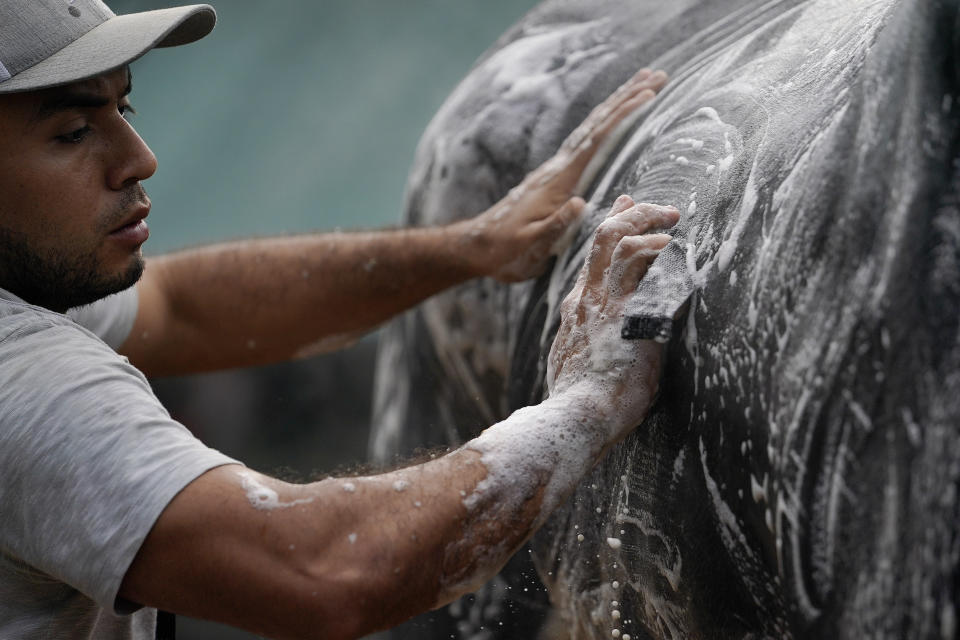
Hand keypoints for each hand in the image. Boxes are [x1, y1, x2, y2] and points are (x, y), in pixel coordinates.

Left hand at [459, 69, 669, 282]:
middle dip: (627, 98)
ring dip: (618, 106)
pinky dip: (605, 127)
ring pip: (593, 131)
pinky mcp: (557, 178)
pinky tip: (612, 122)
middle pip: (597, 125)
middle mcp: (560, 168)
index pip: (595, 142)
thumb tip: (580, 203)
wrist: (480, 246)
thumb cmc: (505, 248)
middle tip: (658, 75)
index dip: (622, 118)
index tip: (648, 96)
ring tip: (643, 86)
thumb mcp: (530, 244)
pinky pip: (587, 145)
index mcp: (559, 181)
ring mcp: (558, 171)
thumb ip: (554, 225)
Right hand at [546, 195, 678, 441]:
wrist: (577, 420)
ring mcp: (603, 303)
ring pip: (618, 240)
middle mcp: (586, 299)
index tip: (626, 206)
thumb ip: (594, 347)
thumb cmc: (583, 406)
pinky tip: (678, 251)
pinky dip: (660, 251)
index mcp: (577, 312)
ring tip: (672, 219)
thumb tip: (612, 351)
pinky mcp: (625, 312)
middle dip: (632, 214)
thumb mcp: (581, 367)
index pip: (594, 259)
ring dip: (647, 223)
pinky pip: (641, 265)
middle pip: (603, 238)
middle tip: (659, 208)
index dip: (613, 229)